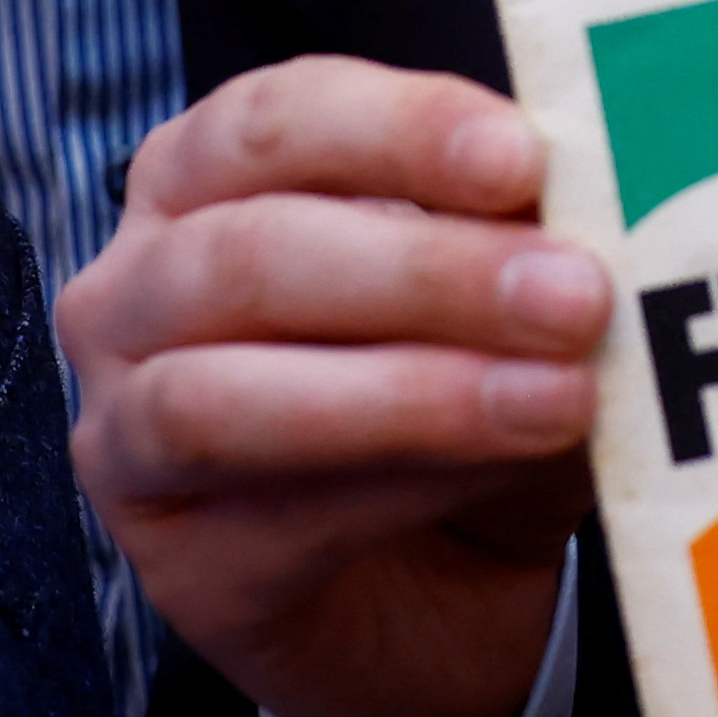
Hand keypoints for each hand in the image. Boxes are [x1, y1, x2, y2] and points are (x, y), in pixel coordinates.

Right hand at [59, 58, 608, 716]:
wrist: (439, 597)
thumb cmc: (455, 401)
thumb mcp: (498, 296)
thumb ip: (515, 238)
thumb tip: (586, 200)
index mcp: (203, 180)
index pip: (275, 119)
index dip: (400, 128)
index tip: (523, 156)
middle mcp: (135, 294)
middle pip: (252, 252)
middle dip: (427, 271)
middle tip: (572, 294)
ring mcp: (131, 434)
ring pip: (229, 394)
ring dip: (413, 391)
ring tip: (559, 396)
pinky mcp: (178, 566)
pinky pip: (276, 516)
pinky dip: (405, 485)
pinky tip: (502, 470)